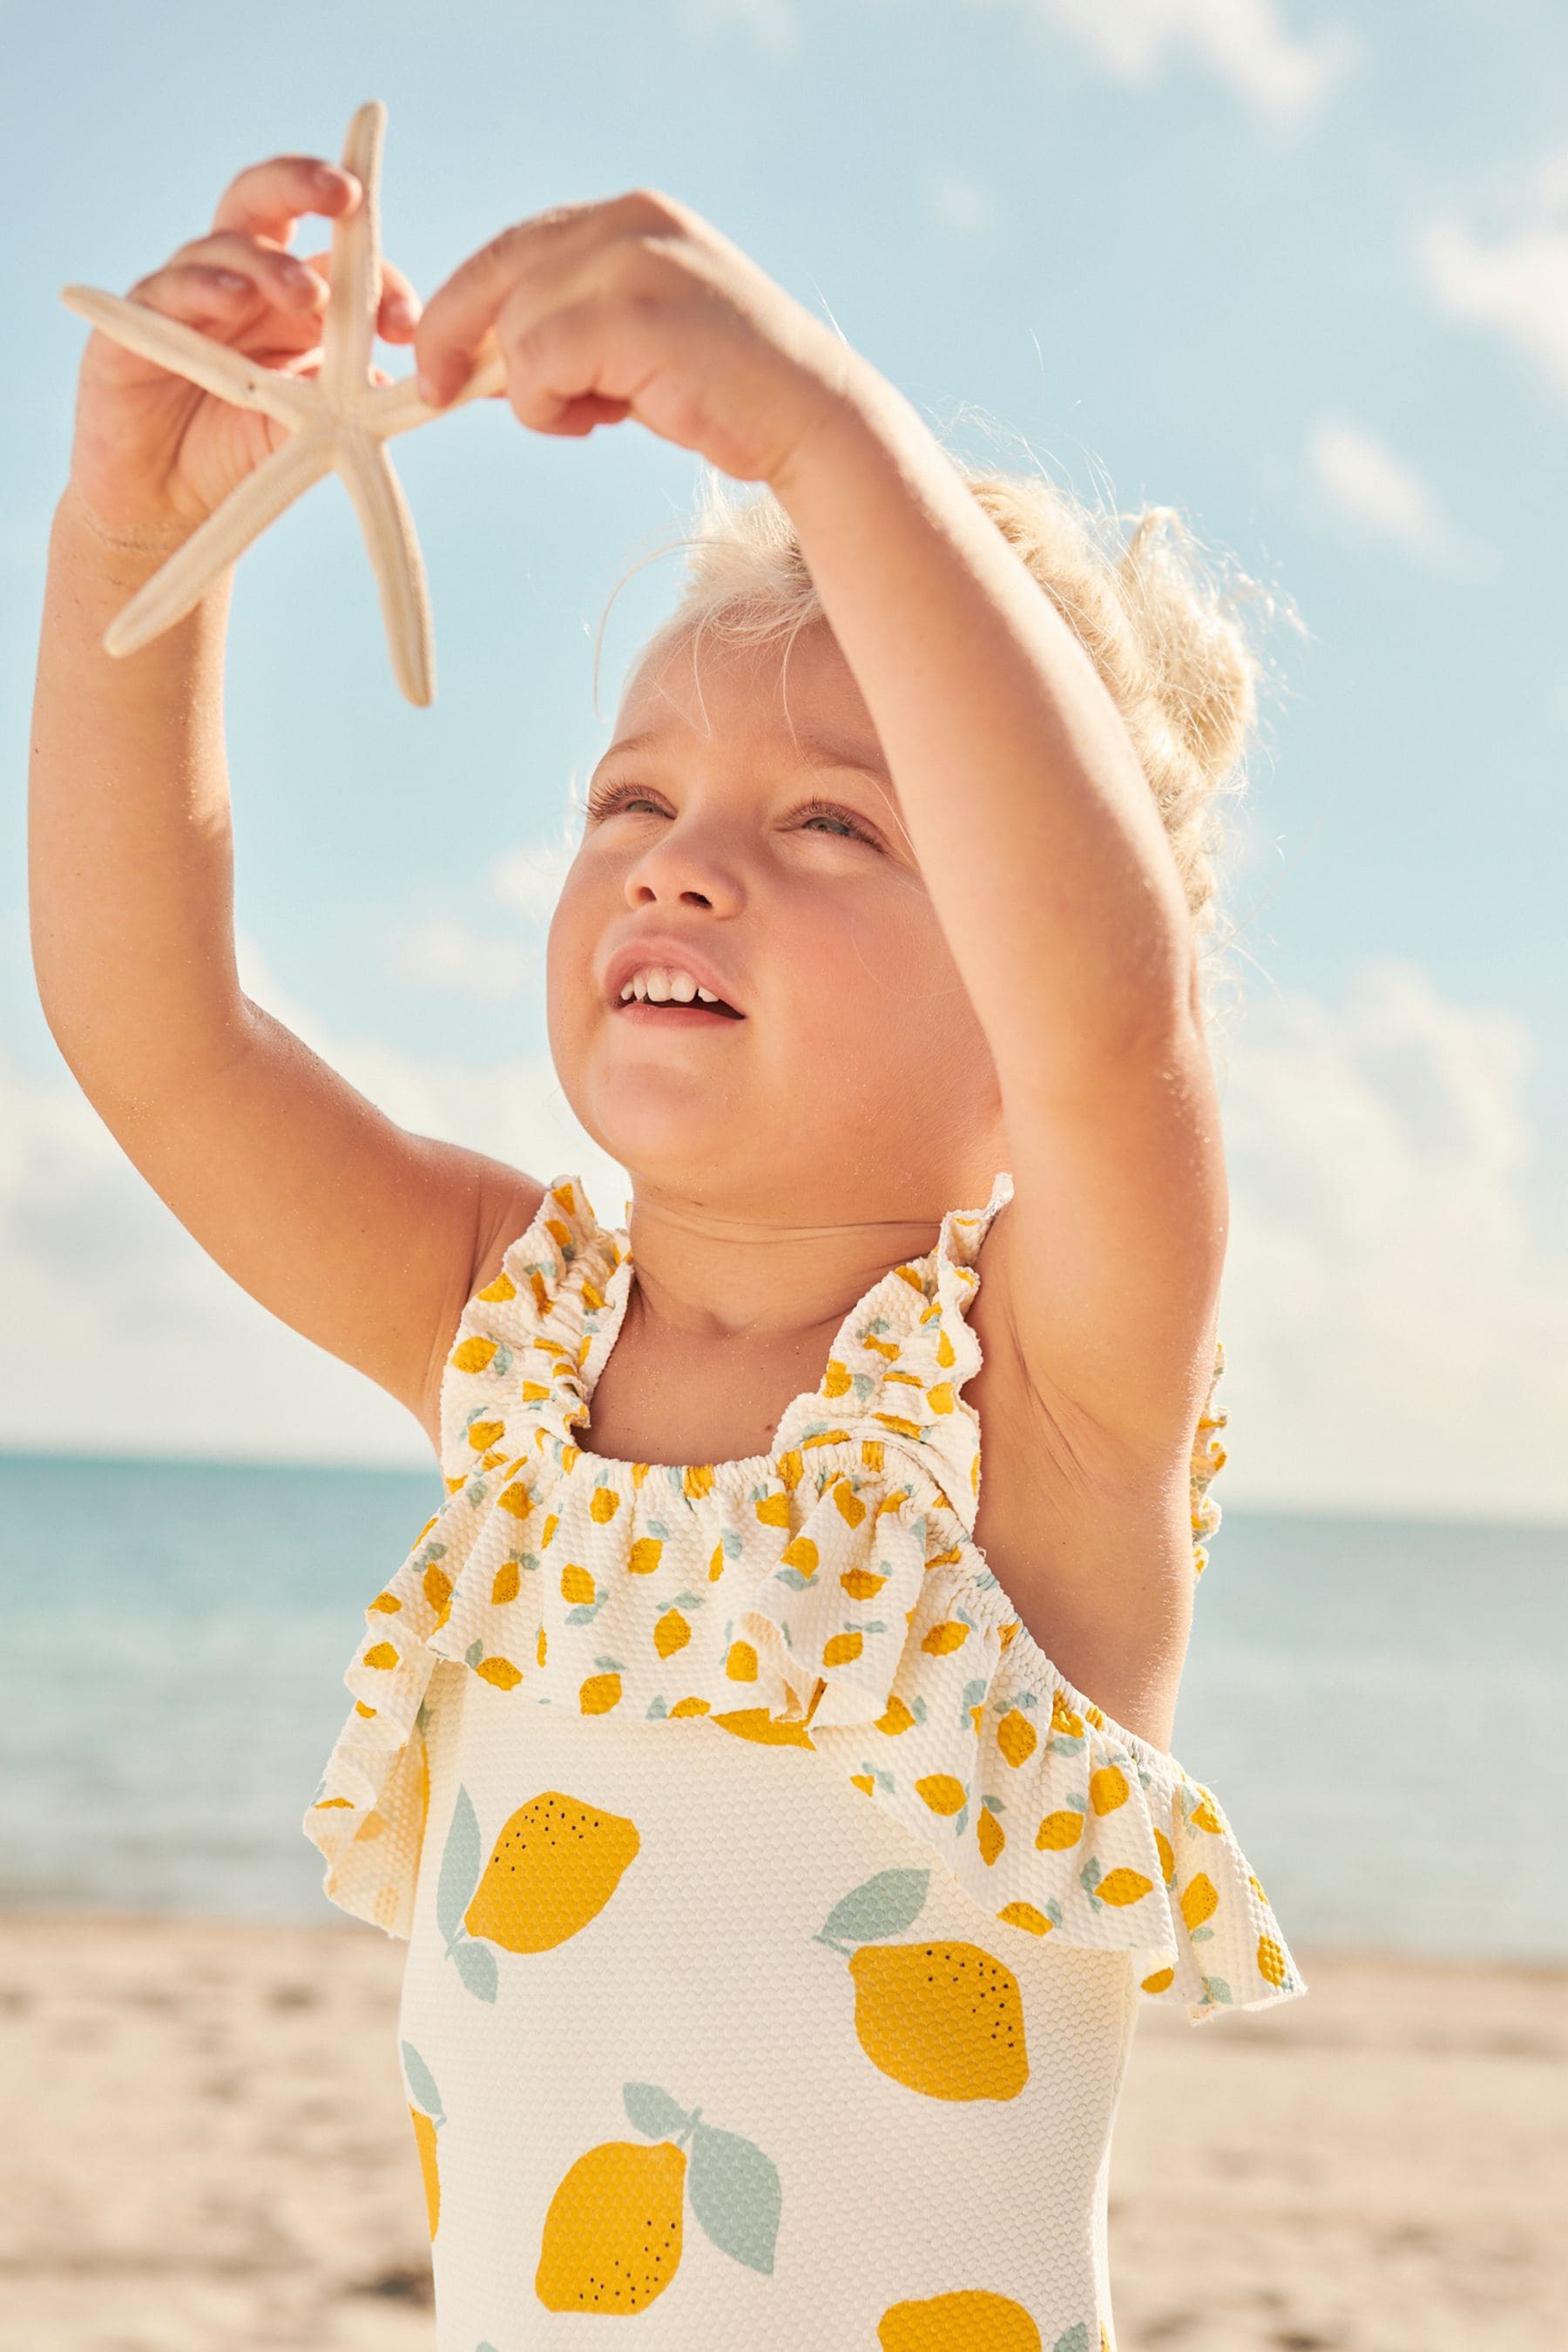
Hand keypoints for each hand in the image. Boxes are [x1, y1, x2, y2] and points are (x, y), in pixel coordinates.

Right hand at [66, 152, 423, 544]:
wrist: (170, 504)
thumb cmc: (244, 454)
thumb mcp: (313, 429)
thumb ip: (353, 399)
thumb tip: (411, 384)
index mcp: (291, 298)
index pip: (339, 260)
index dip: (377, 280)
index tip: (405, 326)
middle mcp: (240, 280)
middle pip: (268, 202)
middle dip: (306, 185)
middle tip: (345, 196)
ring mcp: (188, 294)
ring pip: (224, 243)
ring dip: (268, 262)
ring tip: (306, 293)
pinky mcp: (137, 322)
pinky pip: (170, 289)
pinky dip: (204, 287)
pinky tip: (235, 299)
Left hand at [412, 189, 872, 488]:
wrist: (807, 419)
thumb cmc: (722, 392)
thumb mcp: (635, 339)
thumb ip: (570, 325)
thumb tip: (480, 359)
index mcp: (630, 217)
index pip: (516, 245)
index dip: (466, 301)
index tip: (438, 357)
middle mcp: (629, 223)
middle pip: (499, 269)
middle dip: (453, 333)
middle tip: (436, 390)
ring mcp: (635, 264)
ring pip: (518, 326)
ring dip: (531, 392)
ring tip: (587, 419)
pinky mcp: (636, 317)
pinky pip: (539, 363)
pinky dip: (547, 407)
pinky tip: (597, 424)